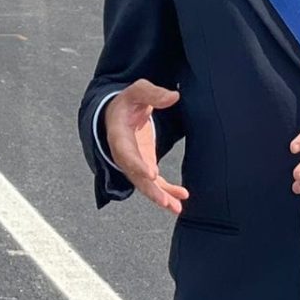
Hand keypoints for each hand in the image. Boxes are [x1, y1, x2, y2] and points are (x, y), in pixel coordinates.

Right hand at [101, 79, 188, 215]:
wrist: (117, 114)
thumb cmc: (127, 102)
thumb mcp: (137, 92)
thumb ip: (153, 94)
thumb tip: (174, 97)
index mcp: (119, 135)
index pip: (126, 153)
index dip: (137, 165)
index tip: (151, 174)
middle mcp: (124, 154)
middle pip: (135, 176)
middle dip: (150, 190)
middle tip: (164, 201)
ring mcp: (134, 163)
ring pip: (144, 185)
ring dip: (160, 197)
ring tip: (176, 208)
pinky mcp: (144, 166)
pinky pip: (154, 184)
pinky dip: (167, 191)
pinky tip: (182, 197)